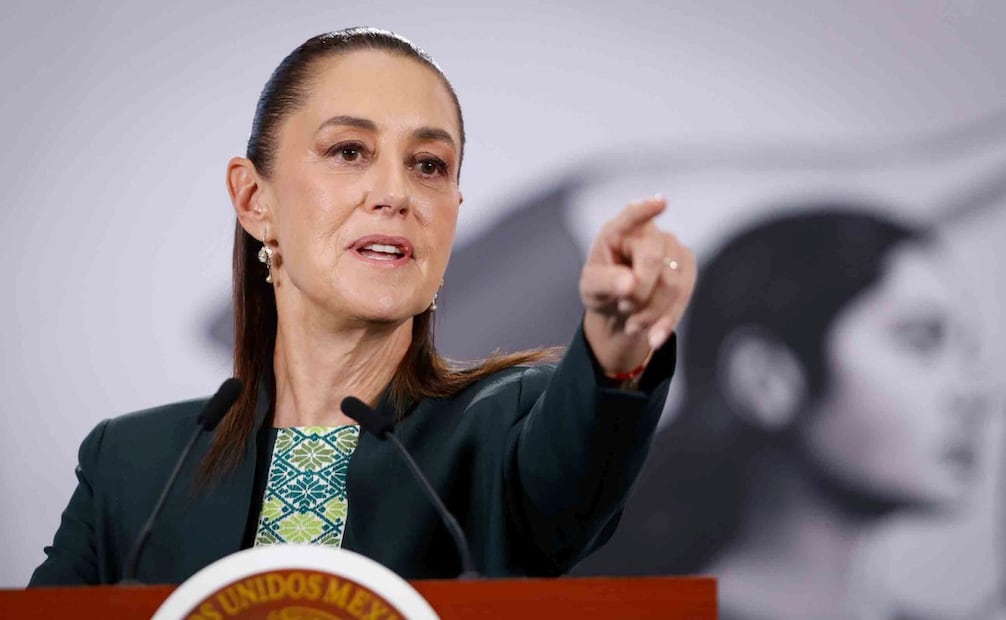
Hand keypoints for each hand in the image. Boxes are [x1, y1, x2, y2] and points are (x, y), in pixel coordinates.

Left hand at [580, 195, 695, 375]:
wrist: (622, 310)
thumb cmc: (603, 290)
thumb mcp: (592, 289)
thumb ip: (605, 283)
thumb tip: (630, 284)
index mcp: (618, 231)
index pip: (631, 216)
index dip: (645, 210)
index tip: (661, 202)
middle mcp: (648, 232)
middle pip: (652, 262)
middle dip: (638, 294)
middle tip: (622, 308)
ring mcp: (672, 246)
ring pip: (672, 283)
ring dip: (651, 312)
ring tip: (632, 322)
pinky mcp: (687, 266)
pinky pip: (685, 295)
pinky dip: (667, 320)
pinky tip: (654, 337)